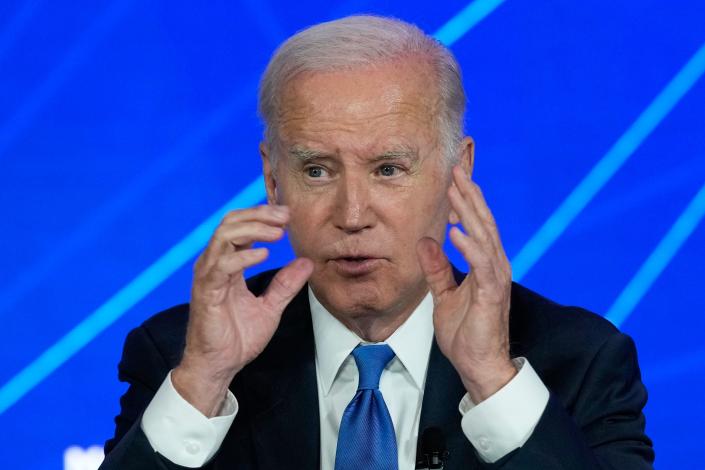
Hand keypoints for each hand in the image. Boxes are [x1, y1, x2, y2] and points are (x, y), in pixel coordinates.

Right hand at [173, 205, 312, 415]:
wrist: (220, 365)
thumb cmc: (237, 338)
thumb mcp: (271, 307)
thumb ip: (286, 284)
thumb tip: (306, 263)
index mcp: (227, 264)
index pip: (240, 227)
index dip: (263, 216)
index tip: (288, 216)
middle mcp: (214, 264)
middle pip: (230, 223)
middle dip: (259, 215)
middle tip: (285, 216)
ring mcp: (208, 276)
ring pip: (224, 236)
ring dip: (253, 229)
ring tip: (278, 233)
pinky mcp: (206, 291)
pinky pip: (222, 266)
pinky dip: (244, 256)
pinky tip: (264, 255)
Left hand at [417, 166, 514, 402]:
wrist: (479, 364)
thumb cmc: (466, 332)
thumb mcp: (445, 294)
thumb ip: (437, 268)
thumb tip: (426, 242)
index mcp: (485, 264)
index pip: (475, 226)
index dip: (465, 202)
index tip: (452, 180)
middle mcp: (495, 266)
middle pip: (482, 223)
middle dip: (469, 195)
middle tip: (457, 169)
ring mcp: (495, 278)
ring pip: (484, 237)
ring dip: (470, 212)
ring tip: (457, 189)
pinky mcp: (491, 294)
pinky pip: (482, 265)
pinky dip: (470, 247)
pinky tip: (456, 231)